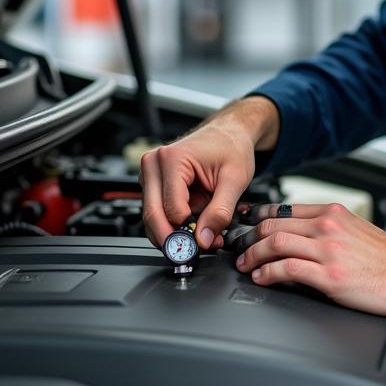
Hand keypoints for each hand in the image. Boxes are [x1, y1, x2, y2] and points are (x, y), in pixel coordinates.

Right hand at [141, 112, 258, 250]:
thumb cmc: (231, 147)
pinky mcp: (153, 182)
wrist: (229, 133)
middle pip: (153, 215)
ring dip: (175, 232)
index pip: (172, 209)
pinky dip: (174, 223)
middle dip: (174, 239)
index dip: (189, 232)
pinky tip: (195, 224)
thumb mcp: (235, 180)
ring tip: (203, 234)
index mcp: (172, 159)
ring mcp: (150, 173)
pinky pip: (157, 211)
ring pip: (152, 217)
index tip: (207, 243)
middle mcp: (154, 164)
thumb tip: (204, 239)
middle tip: (196, 252)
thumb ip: (220, 212)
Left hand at [234, 202, 385, 315]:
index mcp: (333, 213)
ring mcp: (327, 250)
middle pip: (273, 224)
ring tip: (245, 265)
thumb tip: (305, 238)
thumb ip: (330, 230)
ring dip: (253, 255)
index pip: (285, 208)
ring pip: (275, 243)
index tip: (245, 221)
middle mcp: (327, 226)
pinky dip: (268, 273)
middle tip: (239, 248)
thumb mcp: (357, 230)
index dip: (258, 216)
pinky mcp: (329, 275)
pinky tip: (262, 278)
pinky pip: (287, 269)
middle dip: (249, 236)